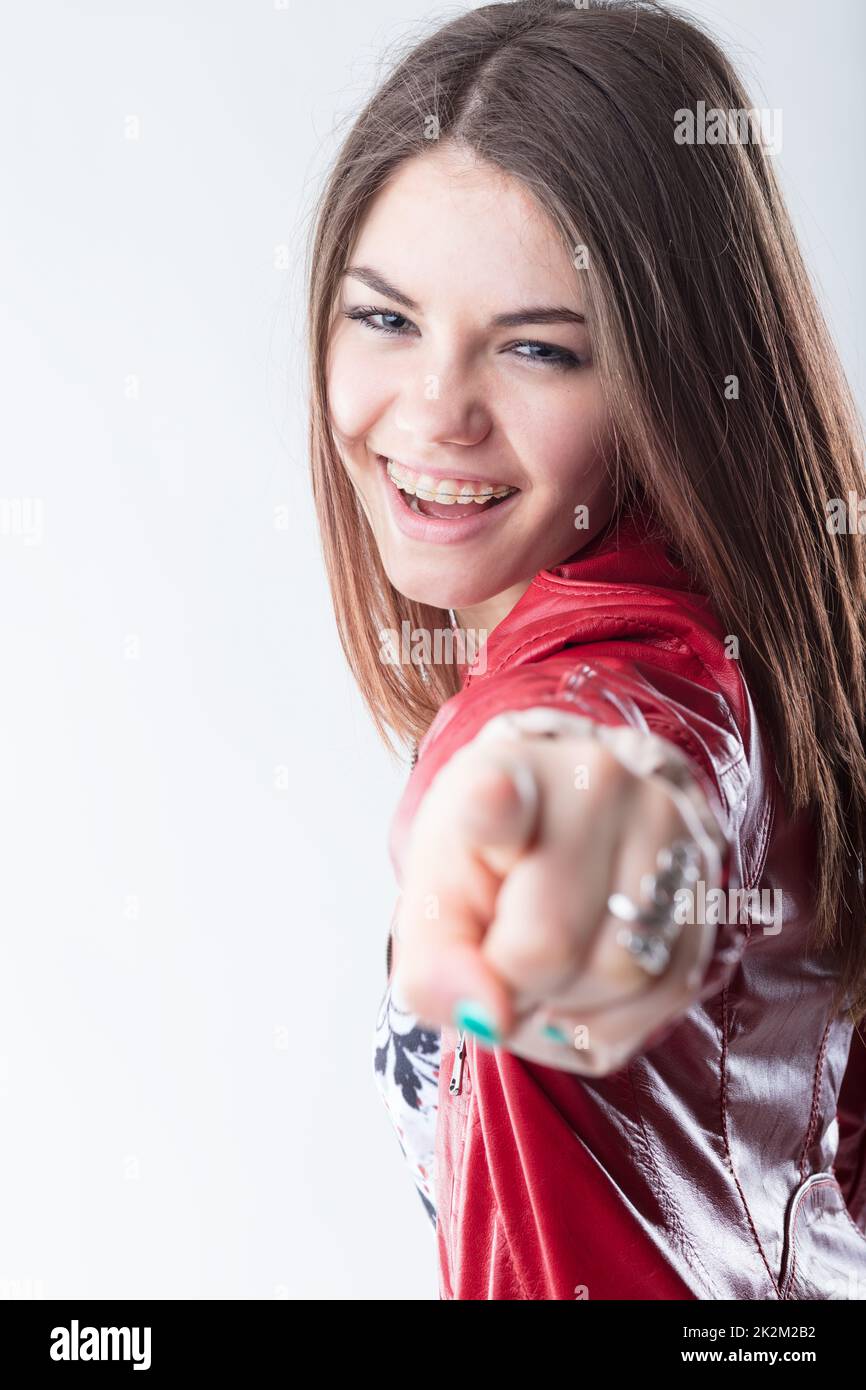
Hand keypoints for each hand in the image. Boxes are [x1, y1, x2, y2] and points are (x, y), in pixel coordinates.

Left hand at [392, 728, 721, 1075]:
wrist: (563, 823)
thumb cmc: (490, 863)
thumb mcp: (436, 898)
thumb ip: (433, 963)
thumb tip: (486, 1017)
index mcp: (505, 774)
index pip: (498, 792)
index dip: (493, 804)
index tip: (491, 796)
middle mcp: (599, 784)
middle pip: (551, 943)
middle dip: (515, 985)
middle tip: (501, 956)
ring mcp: (668, 827)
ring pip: (623, 974)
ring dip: (571, 1004)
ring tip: (547, 962)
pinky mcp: (710, 884)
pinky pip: (670, 992)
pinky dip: (618, 1013)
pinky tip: (590, 980)